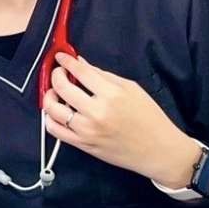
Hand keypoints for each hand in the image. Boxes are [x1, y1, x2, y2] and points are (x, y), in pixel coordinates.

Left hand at [43, 53, 200, 186]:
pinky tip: (56, 111)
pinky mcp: (83, 145)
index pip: (80, 72)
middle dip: (55, 75)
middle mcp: (97, 112)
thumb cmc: (150, 118)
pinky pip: (54, 130)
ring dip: (48, 95)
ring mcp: (87, 130)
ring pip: (52, 109)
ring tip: (55, 92)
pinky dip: (49, 118)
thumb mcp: (132, 89)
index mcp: (112, 95)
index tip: (60, 56)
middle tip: (58, 72)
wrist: (160, 151)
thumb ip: (103, 75)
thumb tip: (81, 62)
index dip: (66, 61)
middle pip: (61, 87)